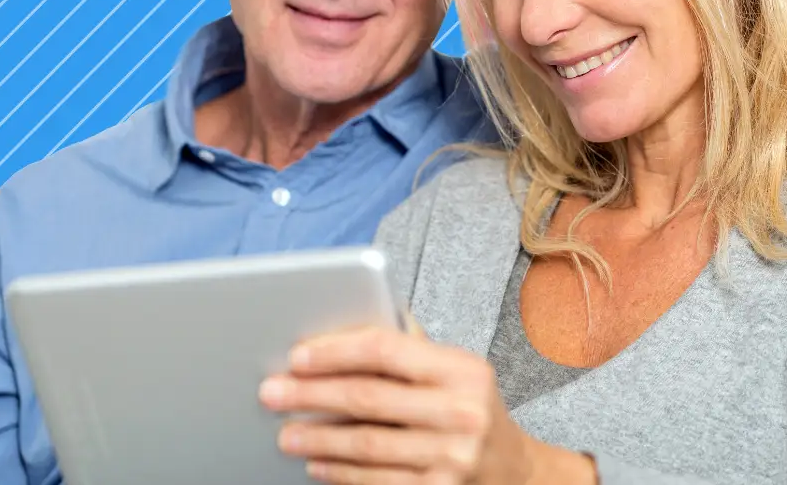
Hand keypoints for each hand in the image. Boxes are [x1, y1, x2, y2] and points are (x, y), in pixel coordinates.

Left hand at [258, 324, 594, 484]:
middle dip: (311, 395)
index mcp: (463, 369)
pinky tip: (317, 463)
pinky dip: (340, 473)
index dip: (335, 351)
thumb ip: (409, 345)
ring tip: (285, 433)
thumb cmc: (470, 409)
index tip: (297, 356)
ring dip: (317, 439)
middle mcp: (462, 412)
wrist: (514, 472)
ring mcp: (452, 458)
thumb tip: (345, 317)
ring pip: (366, 445)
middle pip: (368, 399)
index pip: (386, 350)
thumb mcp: (455, 371)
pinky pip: (377, 482)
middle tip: (272, 392)